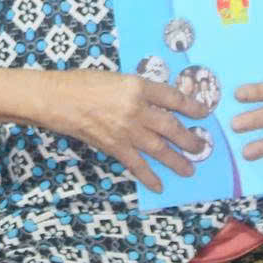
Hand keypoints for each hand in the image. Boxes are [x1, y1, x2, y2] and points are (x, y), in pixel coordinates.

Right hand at [36, 68, 213, 193]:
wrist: (58, 99)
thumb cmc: (82, 83)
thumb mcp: (115, 78)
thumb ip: (136, 90)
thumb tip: (155, 103)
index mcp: (137, 86)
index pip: (172, 97)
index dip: (191, 106)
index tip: (204, 113)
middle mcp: (137, 108)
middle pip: (171, 126)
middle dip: (188, 139)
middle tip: (201, 147)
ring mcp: (126, 130)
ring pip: (159, 148)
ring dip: (176, 160)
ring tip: (189, 169)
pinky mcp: (114, 146)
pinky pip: (137, 164)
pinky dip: (149, 176)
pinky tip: (158, 184)